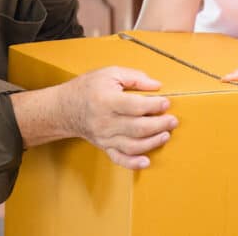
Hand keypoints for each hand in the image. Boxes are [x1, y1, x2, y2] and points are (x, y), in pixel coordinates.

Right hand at [57, 67, 177, 169]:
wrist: (64, 108)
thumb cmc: (88, 87)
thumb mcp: (110, 73)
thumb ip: (134, 77)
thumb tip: (157, 86)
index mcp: (107, 100)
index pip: (135, 106)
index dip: (154, 105)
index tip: (166, 103)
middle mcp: (105, 121)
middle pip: (137, 128)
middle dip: (159, 125)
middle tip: (172, 120)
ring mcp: (105, 137)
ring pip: (132, 145)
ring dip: (153, 142)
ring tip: (165, 135)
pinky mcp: (104, 147)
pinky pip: (119, 159)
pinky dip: (133, 163)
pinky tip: (146, 161)